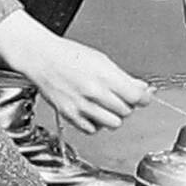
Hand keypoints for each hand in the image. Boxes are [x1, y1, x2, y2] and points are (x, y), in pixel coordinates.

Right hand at [0, 9, 151, 133]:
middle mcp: (94, 92)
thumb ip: (123, 77)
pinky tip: (93, 112)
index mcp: (104, 75)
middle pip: (126, 111)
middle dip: (127, 104)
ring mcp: (81, 106)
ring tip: (108, 105)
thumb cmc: (68, 55)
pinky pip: (92, 130)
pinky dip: (96, 124)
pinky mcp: (70, 115)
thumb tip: (141, 88)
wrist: (41, 57)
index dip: (144, 98)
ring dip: (114, 116)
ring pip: (113, 124)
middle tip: (121, 96)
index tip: (144, 97)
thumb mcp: (101, 60)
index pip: (136, 97)